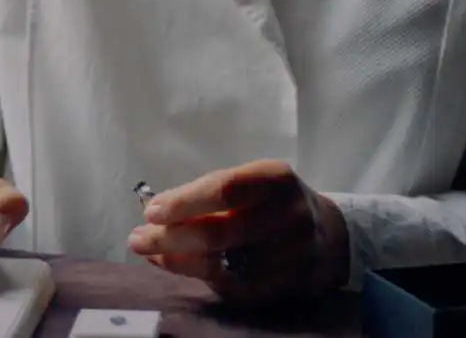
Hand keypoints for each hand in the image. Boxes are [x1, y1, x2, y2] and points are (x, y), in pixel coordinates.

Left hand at [126, 159, 349, 302]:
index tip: (151, 211)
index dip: (184, 202)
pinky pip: (231, 286)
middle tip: (138, 238)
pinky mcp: (283, 286)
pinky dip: (196, 275)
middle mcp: (287, 216)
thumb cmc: (271, 200)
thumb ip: (208, 192)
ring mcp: (289, 255)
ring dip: (178, 259)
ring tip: (149, 251)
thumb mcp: (251, 180)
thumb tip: (154, 210)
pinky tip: (174, 264)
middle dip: (171, 237)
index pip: (224, 190)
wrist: (327, 235)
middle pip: (220, 233)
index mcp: (276, 178)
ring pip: (222, 265)